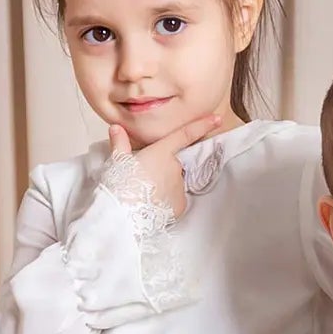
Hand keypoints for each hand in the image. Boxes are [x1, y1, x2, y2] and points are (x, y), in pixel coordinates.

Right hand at [107, 111, 225, 219]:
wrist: (124, 214)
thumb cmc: (119, 185)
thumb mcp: (116, 161)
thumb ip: (119, 143)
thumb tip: (116, 127)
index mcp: (161, 152)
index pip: (185, 135)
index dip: (202, 125)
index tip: (217, 119)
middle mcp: (175, 167)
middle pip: (172, 164)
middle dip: (161, 169)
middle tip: (141, 179)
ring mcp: (179, 186)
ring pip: (174, 183)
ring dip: (163, 186)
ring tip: (144, 194)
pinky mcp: (180, 205)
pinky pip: (175, 200)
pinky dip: (167, 202)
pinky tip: (151, 205)